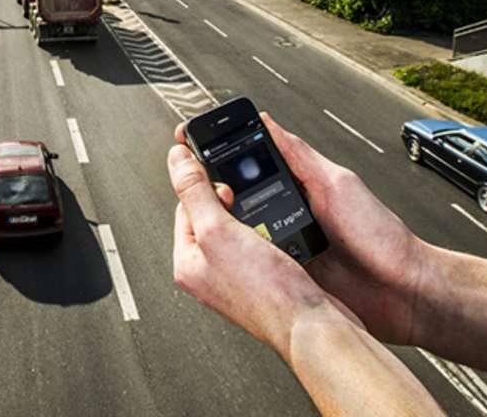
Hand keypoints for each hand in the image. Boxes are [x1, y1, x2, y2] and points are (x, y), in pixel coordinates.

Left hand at [168, 141, 334, 354]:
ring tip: (266, 229)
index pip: (184, 206)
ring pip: (239, 229)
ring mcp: (234, 278)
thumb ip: (194, 191)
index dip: (205, 188)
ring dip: (254, 219)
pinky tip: (279, 240)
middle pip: (212, 216)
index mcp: (186, 262)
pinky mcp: (260, 280)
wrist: (310, 326)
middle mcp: (207, 272)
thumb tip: (176, 159)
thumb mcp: (219, 229)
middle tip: (247, 211)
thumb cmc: (266, 292)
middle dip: (232, 205)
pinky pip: (260, 245)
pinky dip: (270, 235)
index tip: (226, 186)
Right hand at [171, 114, 430, 345]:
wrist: (403, 292)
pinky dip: (246, 261)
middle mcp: (290, 213)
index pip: (254, 163)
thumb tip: (267, 122)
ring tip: (213, 224)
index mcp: (301, 185)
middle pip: (241, 200)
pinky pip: (258, 264)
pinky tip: (237, 257)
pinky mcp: (289, 274)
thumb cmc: (381, 236)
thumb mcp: (337, 184)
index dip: (224, 154)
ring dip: (230, 231)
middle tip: (197, 189)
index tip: (194, 142)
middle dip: (217, 195)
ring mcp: (288, 246)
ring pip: (243, 234)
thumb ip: (301, 156)